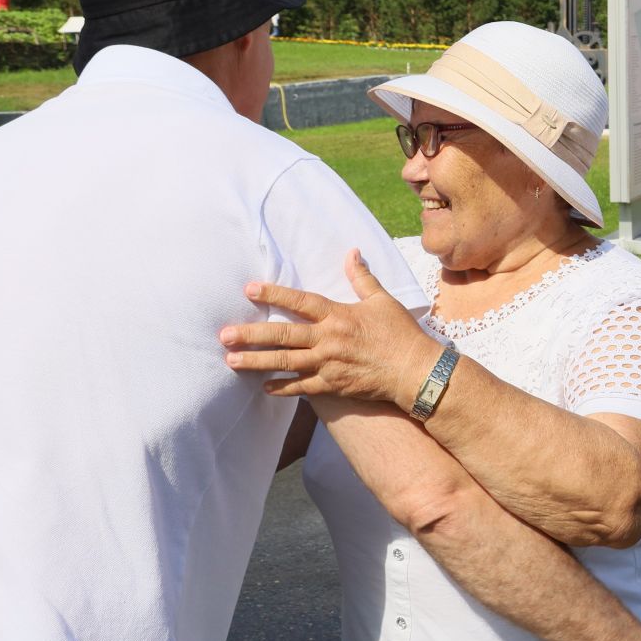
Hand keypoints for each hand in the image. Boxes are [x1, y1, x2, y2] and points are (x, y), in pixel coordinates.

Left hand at [220, 250, 441, 408]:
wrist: (415, 371)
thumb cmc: (401, 334)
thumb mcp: (383, 301)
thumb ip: (362, 278)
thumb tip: (352, 252)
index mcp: (339, 315)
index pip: (300, 302)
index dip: (274, 294)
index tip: (250, 289)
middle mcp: (328, 339)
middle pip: (283, 335)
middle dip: (251, 335)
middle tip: (224, 335)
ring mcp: (328, 365)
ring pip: (285, 362)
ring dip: (256, 362)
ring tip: (231, 361)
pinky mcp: (333, 385)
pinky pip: (302, 388)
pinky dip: (282, 388)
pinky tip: (264, 387)